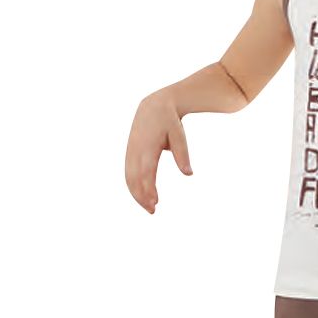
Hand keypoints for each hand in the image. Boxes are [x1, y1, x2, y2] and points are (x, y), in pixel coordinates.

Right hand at [125, 91, 192, 212]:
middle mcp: (136, 149)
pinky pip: (128, 172)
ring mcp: (131, 150)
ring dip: (136, 193)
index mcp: (148, 145)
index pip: (147, 172)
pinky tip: (141, 196)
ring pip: (128, 176)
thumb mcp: (179, 135)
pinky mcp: (129, 151)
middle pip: (134, 178)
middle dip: (141, 196)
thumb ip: (182, 154)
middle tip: (153, 211)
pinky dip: (132, 185)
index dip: (149, 189)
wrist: (154, 105)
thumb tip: (189, 174)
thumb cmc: (169, 121)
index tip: (156, 203)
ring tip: (148, 207)